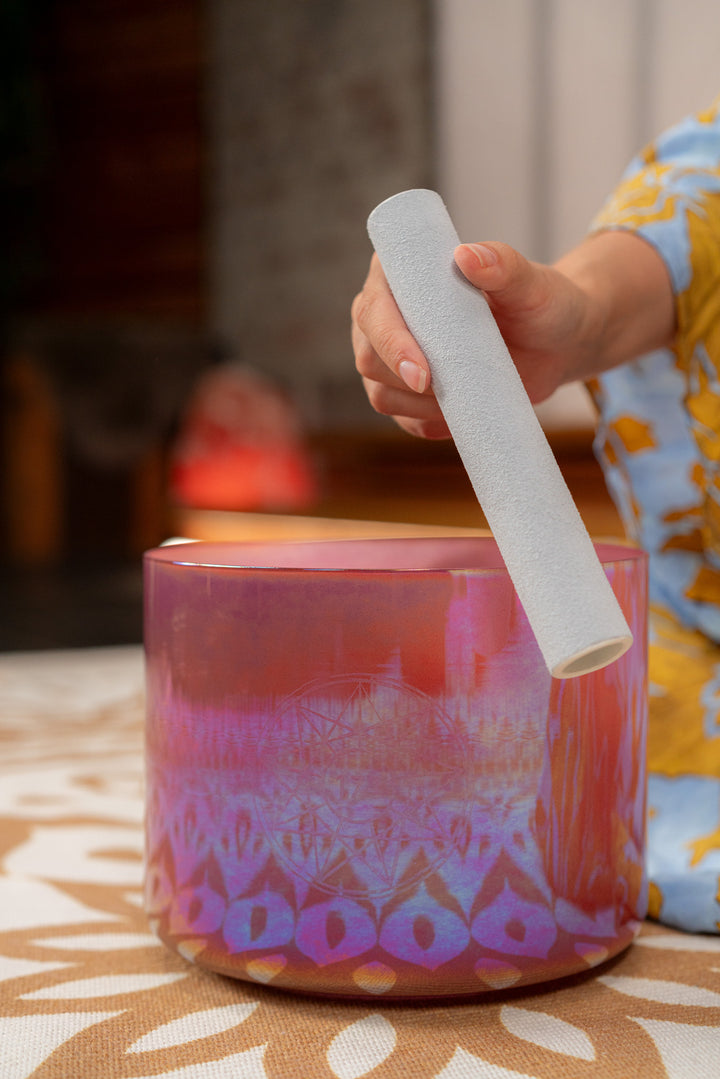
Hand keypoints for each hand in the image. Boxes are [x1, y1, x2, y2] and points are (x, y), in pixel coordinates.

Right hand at [351, 232, 673, 438]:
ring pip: (380, 394)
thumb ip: (504, 264)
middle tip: (442, 391)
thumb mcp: (531, 283)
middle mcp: (387, 315)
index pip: (375, 309)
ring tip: (468, 394)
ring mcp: (393, 357)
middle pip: (368, 357)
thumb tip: (466, 256)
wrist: (554, 345)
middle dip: (400, 381)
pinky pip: (403, 419)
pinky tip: (460, 416)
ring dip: (419, 406)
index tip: (422, 372)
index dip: (390, 342)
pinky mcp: (408, 392)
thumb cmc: (542, 304)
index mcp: (402, 274)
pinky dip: (429, 424)